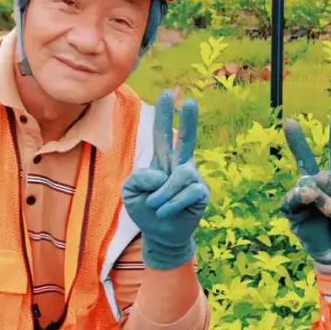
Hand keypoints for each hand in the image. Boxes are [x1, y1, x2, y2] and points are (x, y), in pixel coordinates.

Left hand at [121, 92, 209, 270]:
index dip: (164, 115)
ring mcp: (192, 179)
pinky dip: (170, 205)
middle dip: (189, 120)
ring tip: (155, 207)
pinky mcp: (201, 194)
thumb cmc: (145, 210)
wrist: (161, 235)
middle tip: (191, 101)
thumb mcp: (130, 192)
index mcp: (161, 161)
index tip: (167, 94)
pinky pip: (185, 194)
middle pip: (186, 140)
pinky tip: (165, 213)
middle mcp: (179, 166)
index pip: (162, 134)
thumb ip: (138, 178)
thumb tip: (160, 175)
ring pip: (178, 177)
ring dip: (161, 196)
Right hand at [280, 114, 330, 271]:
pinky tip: (309, 198)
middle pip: (307, 161)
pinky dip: (302, 197)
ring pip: (306, 184)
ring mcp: (305, 201)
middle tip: (289, 122)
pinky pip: (293, 199)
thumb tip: (320, 176)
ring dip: (320, 196)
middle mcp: (320, 189)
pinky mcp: (294, 214)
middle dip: (297, 142)